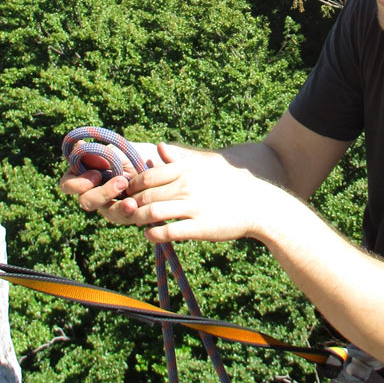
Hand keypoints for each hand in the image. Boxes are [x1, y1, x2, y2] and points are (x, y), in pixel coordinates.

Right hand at [58, 141, 158, 212]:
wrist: (161, 165)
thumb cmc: (135, 154)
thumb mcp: (119, 150)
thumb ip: (100, 154)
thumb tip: (79, 147)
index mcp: (86, 175)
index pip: (68, 184)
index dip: (77, 183)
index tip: (97, 174)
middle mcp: (94, 192)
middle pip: (86, 201)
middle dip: (102, 194)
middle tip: (121, 183)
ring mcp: (110, 205)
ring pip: (107, 212)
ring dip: (118, 207)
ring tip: (132, 202)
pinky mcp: (126, 214)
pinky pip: (124, 217)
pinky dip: (129, 212)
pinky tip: (136, 206)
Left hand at [61, 142, 274, 242]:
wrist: (259, 204)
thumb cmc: (231, 182)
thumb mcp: (207, 163)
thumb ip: (181, 157)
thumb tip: (160, 147)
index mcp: (187, 169)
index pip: (148, 176)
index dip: (132, 186)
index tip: (126, 193)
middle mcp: (187, 186)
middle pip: (145, 196)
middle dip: (130, 204)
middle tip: (124, 211)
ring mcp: (193, 207)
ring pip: (151, 214)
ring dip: (137, 220)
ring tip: (136, 223)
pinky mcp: (200, 227)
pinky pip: (168, 232)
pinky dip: (153, 234)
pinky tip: (151, 235)